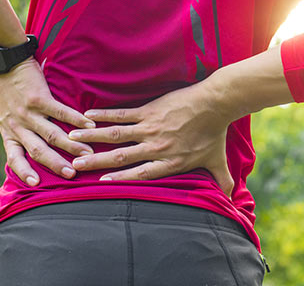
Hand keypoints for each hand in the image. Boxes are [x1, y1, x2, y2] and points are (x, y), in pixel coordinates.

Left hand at [0, 56, 96, 185]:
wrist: (6, 64)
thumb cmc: (10, 93)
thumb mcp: (7, 117)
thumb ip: (20, 133)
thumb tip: (36, 152)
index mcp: (9, 133)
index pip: (14, 158)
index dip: (24, 172)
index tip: (36, 184)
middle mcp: (17, 125)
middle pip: (38, 150)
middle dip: (56, 164)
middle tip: (72, 174)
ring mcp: (28, 112)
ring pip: (51, 134)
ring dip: (70, 145)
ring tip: (87, 153)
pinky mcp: (39, 98)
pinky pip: (60, 112)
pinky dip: (76, 119)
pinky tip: (89, 125)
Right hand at [67, 80, 235, 197]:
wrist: (216, 103)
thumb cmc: (216, 133)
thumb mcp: (218, 161)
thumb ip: (223, 181)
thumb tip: (232, 201)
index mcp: (170, 162)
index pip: (140, 174)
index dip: (120, 179)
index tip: (100, 182)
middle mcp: (157, 147)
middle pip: (121, 157)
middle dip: (96, 161)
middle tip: (74, 164)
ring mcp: (151, 127)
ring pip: (116, 135)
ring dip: (92, 137)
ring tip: (71, 139)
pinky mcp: (149, 110)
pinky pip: (122, 114)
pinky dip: (104, 115)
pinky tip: (88, 116)